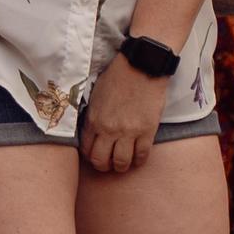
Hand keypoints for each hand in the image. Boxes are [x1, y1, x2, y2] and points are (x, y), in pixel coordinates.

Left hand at [78, 58, 159, 175]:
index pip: (86, 149)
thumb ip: (92, 115)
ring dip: (121, 167)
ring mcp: (128, 132)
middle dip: (103, 166)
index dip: (90, 156)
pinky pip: (142, 155)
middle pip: (101, 161)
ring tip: (123, 163)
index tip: (95, 156)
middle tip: (108, 164)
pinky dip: (139, 161)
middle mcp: (109, 129)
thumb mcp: (95, 94)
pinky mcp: (147, 131)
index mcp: (94, 120)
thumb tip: (91, 129)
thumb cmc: (118, 76)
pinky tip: (138, 158)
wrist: (142, 66)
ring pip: (121, 162)